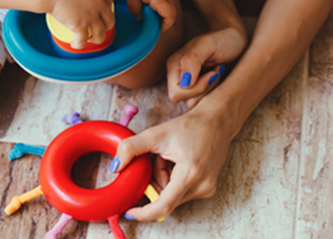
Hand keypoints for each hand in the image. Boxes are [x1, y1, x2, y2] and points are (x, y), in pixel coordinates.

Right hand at [50, 0, 114, 49]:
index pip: (110, 1)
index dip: (107, 7)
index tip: (102, 10)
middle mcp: (98, 4)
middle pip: (110, 20)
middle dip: (106, 25)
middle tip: (99, 26)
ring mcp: (91, 16)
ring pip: (101, 34)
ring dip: (97, 38)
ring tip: (90, 39)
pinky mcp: (80, 26)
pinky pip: (83, 41)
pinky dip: (79, 45)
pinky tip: (75, 45)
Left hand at [112, 102, 234, 220]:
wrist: (217, 121)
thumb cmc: (190, 126)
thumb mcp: (156, 134)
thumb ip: (131, 148)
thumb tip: (115, 166)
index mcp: (190, 174)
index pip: (164, 206)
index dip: (144, 212)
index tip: (130, 212)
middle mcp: (201, 186)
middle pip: (166, 198)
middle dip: (155, 182)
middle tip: (157, 159)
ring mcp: (207, 189)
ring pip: (173, 195)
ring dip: (164, 179)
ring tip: (169, 157)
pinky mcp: (208, 188)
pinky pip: (182, 191)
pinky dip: (174, 179)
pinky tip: (177, 161)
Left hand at [124, 0, 178, 30]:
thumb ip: (134, 9)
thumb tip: (139, 18)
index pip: (169, 18)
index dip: (164, 26)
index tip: (155, 29)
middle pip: (170, 14)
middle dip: (161, 20)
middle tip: (149, 21)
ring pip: (169, 7)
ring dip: (160, 11)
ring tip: (146, 7)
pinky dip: (160, 3)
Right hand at [167, 25, 246, 107]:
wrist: (234, 39)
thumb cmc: (222, 39)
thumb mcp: (207, 44)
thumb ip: (192, 60)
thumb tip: (184, 82)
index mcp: (173, 64)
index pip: (176, 92)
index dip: (196, 88)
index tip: (212, 73)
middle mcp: (177, 75)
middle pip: (185, 100)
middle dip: (205, 89)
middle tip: (216, 71)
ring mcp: (187, 83)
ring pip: (195, 103)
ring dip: (211, 89)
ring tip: (217, 72)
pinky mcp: (198, 88)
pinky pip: (203, 102)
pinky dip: (214, 91)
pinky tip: (217, 76)